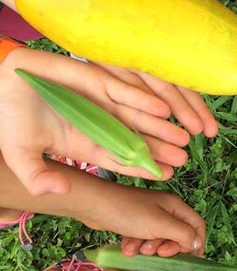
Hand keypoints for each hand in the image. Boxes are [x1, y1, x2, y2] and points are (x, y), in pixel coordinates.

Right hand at [0, 47, 196, 192]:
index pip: (119, 159)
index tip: (165, 175)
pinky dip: (143, 100)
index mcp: (83, 145)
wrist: (0, 84)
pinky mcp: (96, 79)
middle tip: (184, 158)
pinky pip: (123, 91)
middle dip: (159, 149)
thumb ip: (38, 176)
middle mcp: (97, 124)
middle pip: (135, 139)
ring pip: (136, 116)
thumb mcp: (22, 154)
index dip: (141, 168)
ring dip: (160, 126)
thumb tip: (60, 191)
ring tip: (183, 138)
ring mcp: (98, 102)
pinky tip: (163, 110)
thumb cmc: (10, 120)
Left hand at [79, 182, 206, 255]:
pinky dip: (137, 245)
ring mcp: (150, 216)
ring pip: (160, 239)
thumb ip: (182, 234)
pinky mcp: (136, 223)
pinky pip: (144, 239)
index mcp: (176, 206)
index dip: (197, 243)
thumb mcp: (160, 225)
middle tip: (158, 254)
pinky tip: (127, 248)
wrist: (96, 206)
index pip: (197, 226)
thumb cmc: (129, 213)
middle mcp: (166, 209)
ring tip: (137, 251)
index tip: (189, 260)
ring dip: (150, 248)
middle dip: (168, 247)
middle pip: (178, 234)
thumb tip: (198, 243)